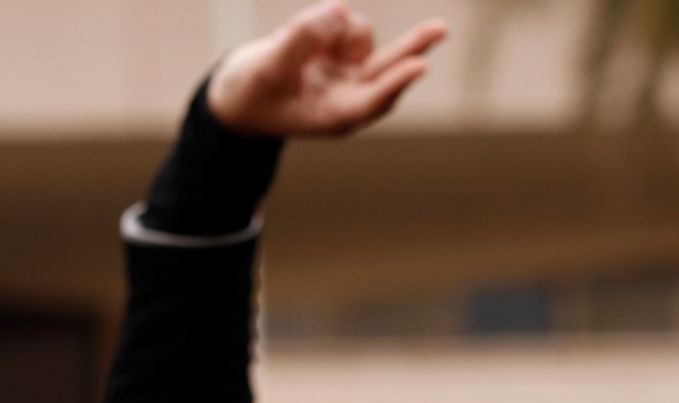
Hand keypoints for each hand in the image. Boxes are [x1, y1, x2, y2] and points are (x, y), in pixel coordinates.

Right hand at [207, 1, 447, 137]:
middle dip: (413, 46)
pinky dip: (324, 21)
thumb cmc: (249, 96)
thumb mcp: (266, 69)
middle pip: (389, 67)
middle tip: (441, 29)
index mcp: (333, 115)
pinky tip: (299, 37)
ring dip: (333, 27)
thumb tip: (340, 10)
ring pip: (359, 33)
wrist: (237, 93)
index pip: (371, 101)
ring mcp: (347, 71)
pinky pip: (343, 21)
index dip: (395, 82)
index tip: (419, 66)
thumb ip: (301, 40)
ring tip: (290, 40)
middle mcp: (349, 94)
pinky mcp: (341, 51)